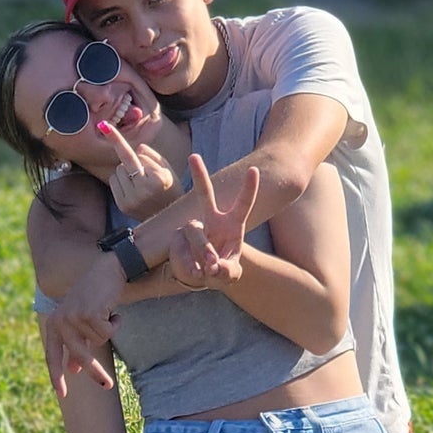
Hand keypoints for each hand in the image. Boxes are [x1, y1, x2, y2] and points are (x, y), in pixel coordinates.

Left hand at [41, 253, 123, 397]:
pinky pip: (108, 332)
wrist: (107, 270)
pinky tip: (111, 309)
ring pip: (98, 342)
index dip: (56, 377)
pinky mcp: (89, 313)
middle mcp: (60, 321)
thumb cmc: (94, 297)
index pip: (52, 356)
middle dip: (95, 372)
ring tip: (105, 314)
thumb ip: (76, 344)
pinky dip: (115, 323)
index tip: (62, 396)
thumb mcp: (81, 322)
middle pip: (79, 356)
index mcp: (54, 325)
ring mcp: (73, 317)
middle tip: (109, 386)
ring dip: (108, 330)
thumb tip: (74, 371)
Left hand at [100, 120, 178, 220]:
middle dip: (133, 163)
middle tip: (147, 176)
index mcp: (158, 179)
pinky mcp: (123, 206)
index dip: (116, 139)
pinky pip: (113, 182)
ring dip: (126, 173)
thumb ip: (151, 154)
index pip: (133, 155)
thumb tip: (136, 147)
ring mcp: (131, 200)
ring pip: (117, 171)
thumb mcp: (167, 168)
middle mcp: (143, 190)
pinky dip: (121, 182)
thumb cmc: (169, 187)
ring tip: (141, 184)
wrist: (169, 217)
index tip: (103, 125)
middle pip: (124, 162)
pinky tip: (133, 190)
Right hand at [166, 154, 257, 289]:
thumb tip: (214, 266)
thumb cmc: (223, 269)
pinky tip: (198, 274)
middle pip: (204, 195)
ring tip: (211, 268)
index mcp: (232, 224)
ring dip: (205, 251)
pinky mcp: (179, 241)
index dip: (249, 188)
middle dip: (199, 175)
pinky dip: (192, 266)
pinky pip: (184, 251)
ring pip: (196, 233)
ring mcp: (194, 230)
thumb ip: (228, 271)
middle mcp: (212, 221)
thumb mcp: (231, 274)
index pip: (243, 204)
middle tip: (193, 156)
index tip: (254, 170)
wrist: (203, 277)